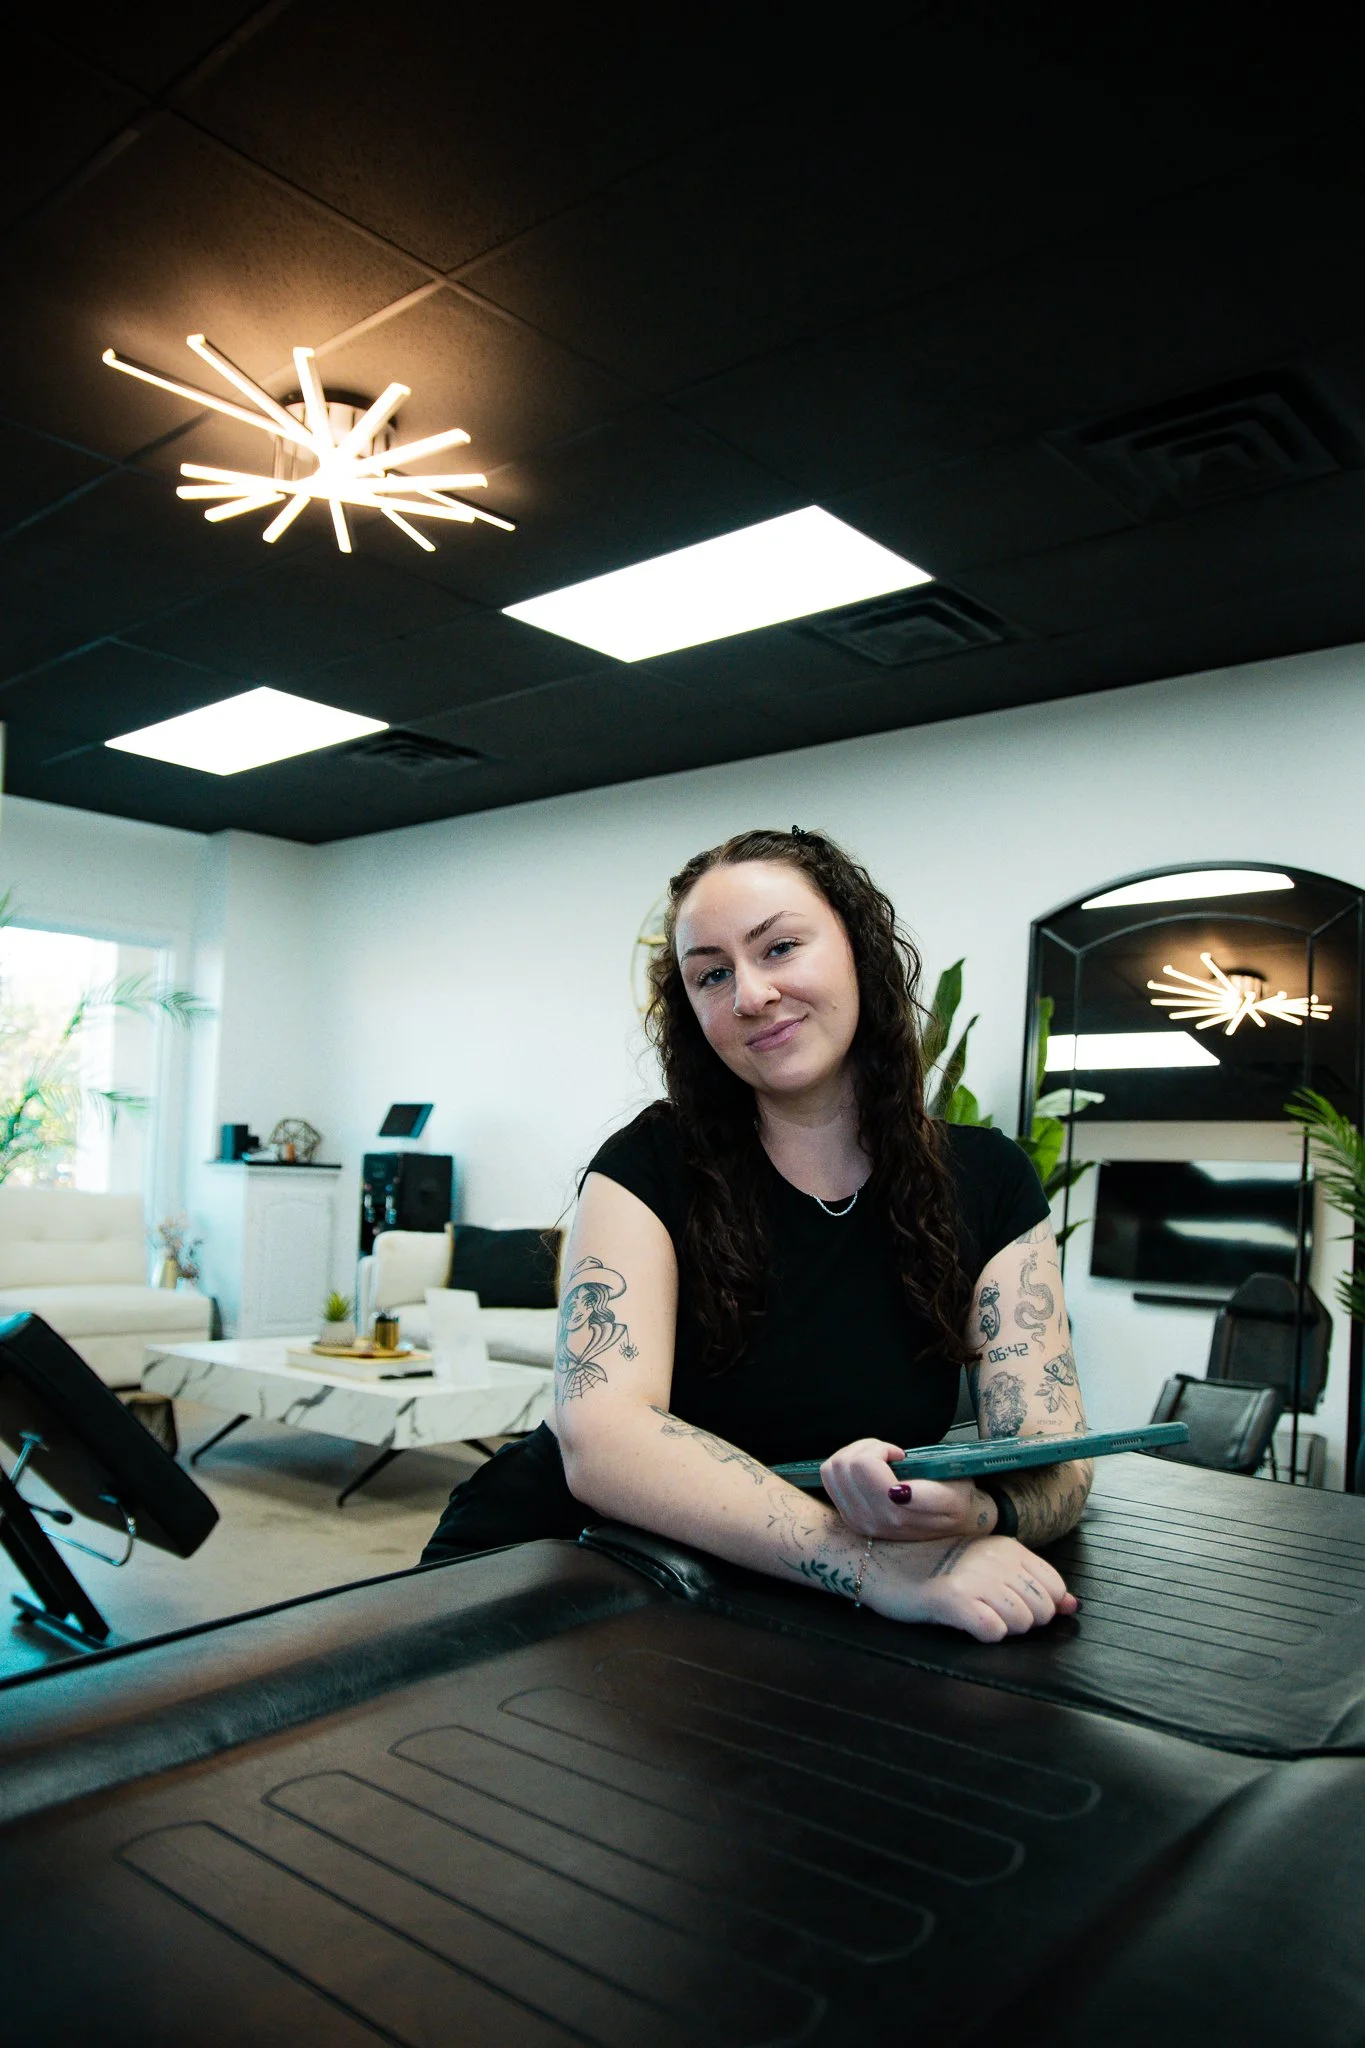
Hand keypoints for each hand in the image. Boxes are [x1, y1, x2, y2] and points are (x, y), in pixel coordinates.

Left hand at [820, 1437, 994, 1541]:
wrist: (951, 1524)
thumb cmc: (954, 1499)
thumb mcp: (954, 1495)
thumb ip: (927, 1496)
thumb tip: (895, 1493)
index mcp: (896, 1514)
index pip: (864, 1466)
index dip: (882, 1450)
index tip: (902, 1456)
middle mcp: (872, 1520)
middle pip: (845, 1463)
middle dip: (869, 1447)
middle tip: (891, 1453)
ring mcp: (857, 1521)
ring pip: (833, 1468)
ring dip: (855, 1454)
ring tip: (880, 1459)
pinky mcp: (848, 1517)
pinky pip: (829, 1479)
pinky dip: (846, 1464)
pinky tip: (869, 1469)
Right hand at [865, 1533, 1077, 1641]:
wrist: (880, 1558)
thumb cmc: (934, 1565)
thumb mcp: (985, 1565)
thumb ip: (1030, 1581)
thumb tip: (1072, 1605)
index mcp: (1007, 1547)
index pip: (1054, 1587)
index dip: (1039, 1604)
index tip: (1010, 1602)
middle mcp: (995, 1559)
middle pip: (1042, 1609)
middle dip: (1023, 1620)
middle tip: (989, 1611)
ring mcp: (974, 1578)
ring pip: (1022, 1622)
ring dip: (1004, 1628)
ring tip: (976, 1616)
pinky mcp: (951, 1599)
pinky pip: (993, 1630)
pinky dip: (985, 1633)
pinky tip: (967, 1623)